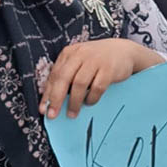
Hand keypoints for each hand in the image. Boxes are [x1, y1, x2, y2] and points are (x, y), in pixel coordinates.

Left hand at [39, 39, 161, 118]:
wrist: (123, 51)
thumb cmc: (97, 60)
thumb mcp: (79, 62)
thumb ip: (67, 76)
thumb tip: (52, 100)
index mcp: (69, 53)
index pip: (54, 75)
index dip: (47, 93)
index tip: (43, 109)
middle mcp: (80, 54)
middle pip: (63, 78)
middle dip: (56, 99)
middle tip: (53, 115)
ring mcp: (95, 60)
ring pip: (79, 84)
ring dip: (74, 102)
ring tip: (72, 114)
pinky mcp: (109, 69)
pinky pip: (97, 87)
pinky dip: (92, 98)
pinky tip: (89, 103)